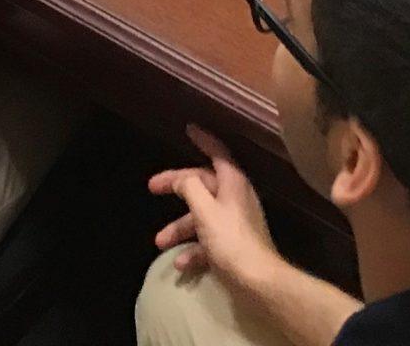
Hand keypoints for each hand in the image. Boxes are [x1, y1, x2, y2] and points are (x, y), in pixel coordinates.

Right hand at [148, 126, 280, 285]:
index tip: (189, 129)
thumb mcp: (205, 210)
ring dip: (179, 228)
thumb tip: (181, 178)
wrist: (258, 281)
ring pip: (201, 217)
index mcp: (232, 183)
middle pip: (202, 185)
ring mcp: (234, 223)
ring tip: (159, 242)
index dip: (203, 140)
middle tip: (152, 188)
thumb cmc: (231, 240)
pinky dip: (193, 250)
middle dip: (177, 188)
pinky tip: (180, 264)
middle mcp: (235, 198)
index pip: (217, 153)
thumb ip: (190, 188)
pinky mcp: (232, 246)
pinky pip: (207, 242)